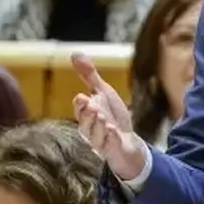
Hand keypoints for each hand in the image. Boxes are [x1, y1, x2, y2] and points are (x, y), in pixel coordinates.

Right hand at [71, 52, 145, 180]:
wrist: (128, 141)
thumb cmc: (113, 116)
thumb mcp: (103, 93)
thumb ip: (89, 75)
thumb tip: (75, 53)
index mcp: (87, 114)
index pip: (80, 110)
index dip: (81, 105)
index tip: (82, 97)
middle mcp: (91, 129)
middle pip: (85, 124)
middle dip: (88, 116)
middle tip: (93, 108)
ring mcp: (102, 141)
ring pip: (96, 137)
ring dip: (99, 127)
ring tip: (104, 119)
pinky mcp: (113, 150)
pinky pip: (110, 146)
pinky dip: (111, 139)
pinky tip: (114, 132)